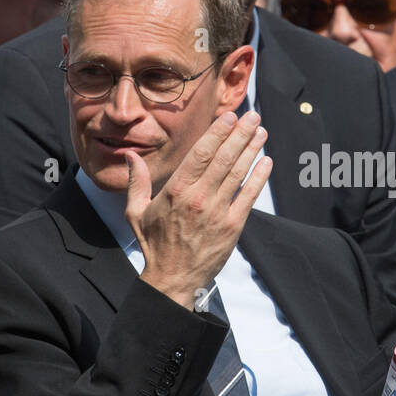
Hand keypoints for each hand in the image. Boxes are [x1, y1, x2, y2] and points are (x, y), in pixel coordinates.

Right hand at [124, 110, 271, 308]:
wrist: (172, 279)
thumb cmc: (154, 244)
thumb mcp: (136, 212)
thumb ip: (136, 182)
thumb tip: (130, 155)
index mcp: (176, 191)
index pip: (202, 153)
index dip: (218, 132)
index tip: (230, 116)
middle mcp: (199, 198)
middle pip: (225, 158)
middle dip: (241, 134)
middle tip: (253, 116)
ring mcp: (218, 212)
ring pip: (239, 173)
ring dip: (252, 149)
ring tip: (261, 132)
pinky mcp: (233, 226)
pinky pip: (249, 196)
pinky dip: (259, 177)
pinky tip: (266, 161)